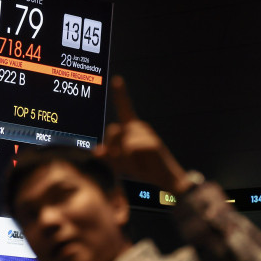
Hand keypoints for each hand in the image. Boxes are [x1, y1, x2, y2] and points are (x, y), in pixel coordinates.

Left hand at [95, 76, 192, 194]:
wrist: (165, 182)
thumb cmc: (143, 170)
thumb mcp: (122, 163)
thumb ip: (109, 156)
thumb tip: (95, 151)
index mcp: (132, 129)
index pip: (125, 109)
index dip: (121, 94)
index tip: (117, 78)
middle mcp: (140, 127)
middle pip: (113, 131)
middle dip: (113, 149)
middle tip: (127, 162)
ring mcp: (147, 133)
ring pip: (121, 142)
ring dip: (124, 158)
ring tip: (138, 165)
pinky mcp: (152, 143)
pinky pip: (130, 149)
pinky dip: (132, 161)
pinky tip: (144, 165)